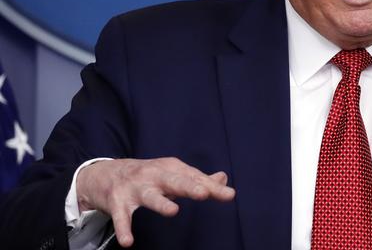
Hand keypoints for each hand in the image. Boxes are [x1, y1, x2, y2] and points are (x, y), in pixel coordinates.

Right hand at [75, 157, 235, 247]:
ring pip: (150, 196)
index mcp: (171, 169)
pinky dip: (123, 229)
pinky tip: (128, 242)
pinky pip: (121, 217)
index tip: (229, 195)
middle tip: (203, 193)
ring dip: (161, 202)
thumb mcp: (172, 173)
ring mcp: (135, 188)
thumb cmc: (147, 175)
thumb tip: (223, 178)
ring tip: (173, 211)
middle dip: (189, 186)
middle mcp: (154, 176)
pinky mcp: (118, 202)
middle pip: (175, 181)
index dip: (212, 187)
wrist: (104, 173)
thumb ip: (198, 179)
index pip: (195, 178)